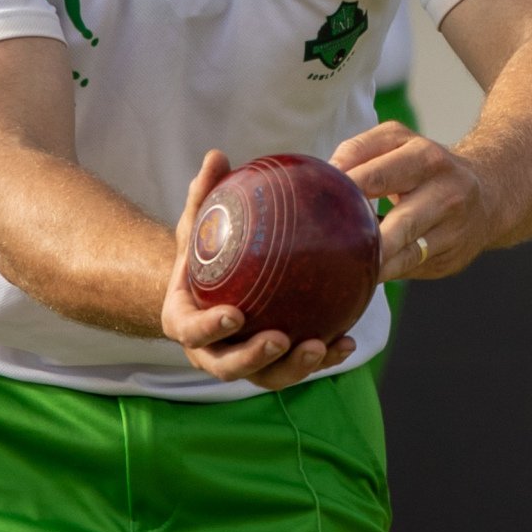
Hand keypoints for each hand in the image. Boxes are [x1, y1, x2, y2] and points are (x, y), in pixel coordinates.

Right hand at [161, 151, 356, 391]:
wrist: (207, 287)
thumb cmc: (202, 253)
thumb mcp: (197, 223)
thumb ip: (204, 195)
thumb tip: (216, 155)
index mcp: (183, 321)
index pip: (192, 331)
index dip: (211, 328)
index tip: (236, 314)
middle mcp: (209, 351)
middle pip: (229, 366)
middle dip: (256, 358)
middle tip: (282, 338)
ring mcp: (241, 363)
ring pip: (266, 376)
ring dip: (294, 367)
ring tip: (323, 345)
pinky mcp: (271, 366)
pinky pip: (296, 367)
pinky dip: (322, 357)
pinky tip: (347, 341)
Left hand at [333, 121, 494, 281]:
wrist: (490, 194)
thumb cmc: (425, 167)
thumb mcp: (398, 142)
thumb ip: (358, 150)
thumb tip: (323, 174)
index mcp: (425, 157)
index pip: (378, 175)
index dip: (345, 190)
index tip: (315, 203)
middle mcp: (446, 193)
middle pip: (401, 223)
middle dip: (366, 238)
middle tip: (329, 246)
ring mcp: (453, 230)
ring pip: (407, 255)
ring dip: (373, 262)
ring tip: (343, 266)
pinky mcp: (451, 259)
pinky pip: (410, 270)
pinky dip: (384, 272)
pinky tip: (363, 273)